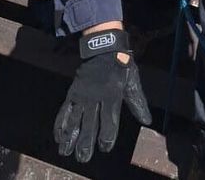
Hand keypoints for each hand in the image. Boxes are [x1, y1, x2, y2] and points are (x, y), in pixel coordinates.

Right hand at [54, 29, 151, 161]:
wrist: (103, 47)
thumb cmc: (121, 66)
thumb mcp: (132, 82)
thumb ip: (138, 103)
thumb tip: (147, 121)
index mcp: (112, 95)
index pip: (109, 121)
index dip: (107, 136)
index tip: (105, 147)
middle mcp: (95, 97)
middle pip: (89, 124)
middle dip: (85, 142)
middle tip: (83, 158)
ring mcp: (82, 95)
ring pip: (74, 119)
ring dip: (70, 136)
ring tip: (65, 151)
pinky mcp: (73, 93)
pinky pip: (64, 110)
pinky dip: (60, 123)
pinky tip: (58, 136)